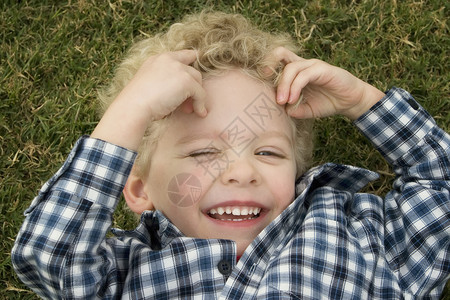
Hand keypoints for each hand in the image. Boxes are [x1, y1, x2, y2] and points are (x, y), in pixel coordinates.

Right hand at [91, 50, 206, 149]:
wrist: (134, 107)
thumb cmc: (138, 102)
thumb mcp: (150, 84)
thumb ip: (165, 82)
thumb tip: (180, 94)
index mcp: (158, 59)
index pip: (182, 55)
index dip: (191, 64)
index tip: (195, 77)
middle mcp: (169, 60)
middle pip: (192, 71)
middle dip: (192, 88)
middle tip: (186, 105)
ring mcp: (179, 69)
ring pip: (198, 81)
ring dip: (196, 96)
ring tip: (188, 110)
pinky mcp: (186, 81)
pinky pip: (200, 93)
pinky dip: (200, 105)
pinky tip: (199, 113)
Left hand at [269, 47, 384, 119]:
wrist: (349, 102)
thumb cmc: (326, 103)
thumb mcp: (304, 109)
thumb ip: (292, 109)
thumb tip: (280, 110)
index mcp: (295, 71)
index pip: (277, 60)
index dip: (266, 67)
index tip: (259, 84)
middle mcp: (302, 64)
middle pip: (280, 54)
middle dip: (269, 68)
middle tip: (265, 88)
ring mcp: (312, 65)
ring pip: (291, 68)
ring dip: (283, 86)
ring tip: (282, 102)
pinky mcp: (322, 69)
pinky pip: (304, 75)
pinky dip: (295, 87)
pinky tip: (293, 100)